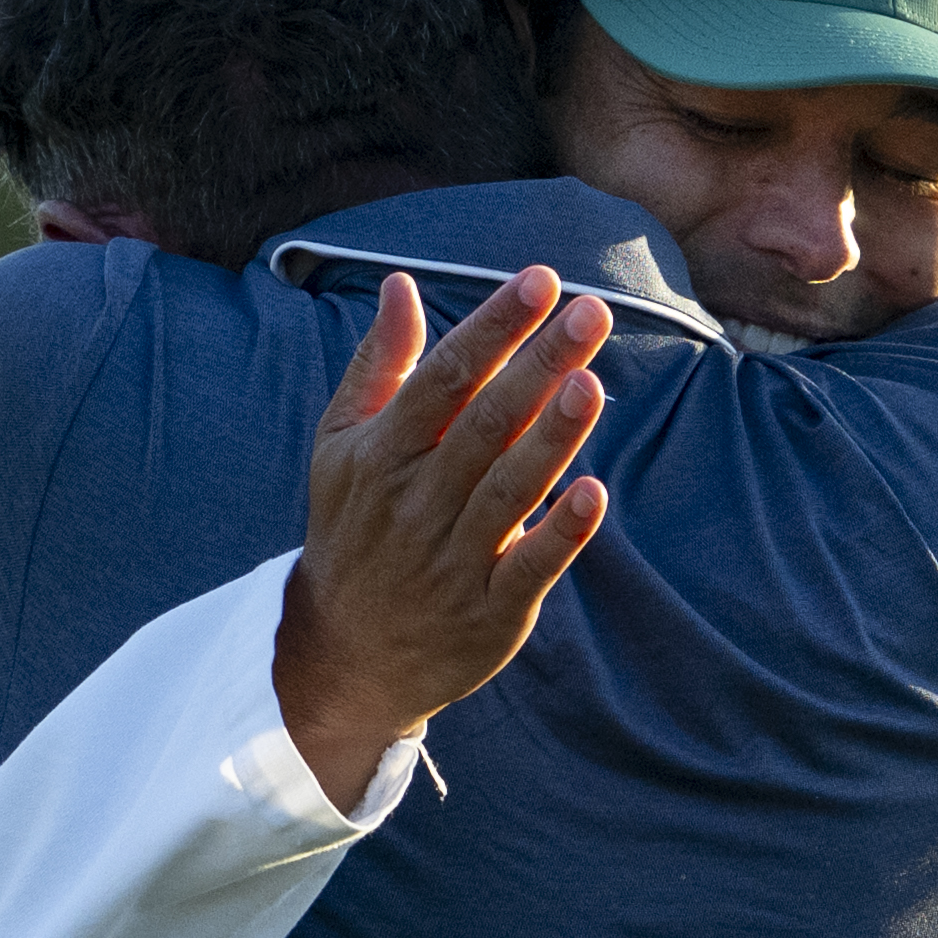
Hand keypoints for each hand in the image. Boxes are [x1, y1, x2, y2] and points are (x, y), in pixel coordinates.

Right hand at [275, 267, 611, 808]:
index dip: (493, 327)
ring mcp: (454, 560)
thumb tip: (401, 284)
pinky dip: (562, 533)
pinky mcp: (489, 611)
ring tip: (592, 382)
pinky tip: (595, 492)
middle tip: (591, 311)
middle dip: (539, 364)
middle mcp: (417, 503)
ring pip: (511, 490)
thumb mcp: (342, 446)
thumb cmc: (354, 530)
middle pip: (485, 424)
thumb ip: (379, 366)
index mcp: (382, 455)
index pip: (444, 378)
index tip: (540, 281)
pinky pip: (529, 567)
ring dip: (553, 437)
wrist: (345, 656)